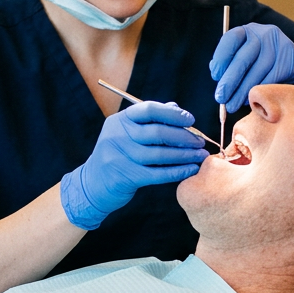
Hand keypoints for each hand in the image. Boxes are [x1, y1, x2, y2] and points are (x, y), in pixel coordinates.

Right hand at [61, 101, 208, 228]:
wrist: (92, 184)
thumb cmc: (118, 155)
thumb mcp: (126, 134)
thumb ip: (150, 120)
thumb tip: (176, 108)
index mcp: (120, 120)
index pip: (149, 110)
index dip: (172, 114)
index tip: (190, 120)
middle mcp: (118, 136)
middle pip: (157, 132)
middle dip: (184, 137)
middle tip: (200, 142)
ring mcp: (120, 157)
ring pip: (160, 154)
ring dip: (185, 155)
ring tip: (200, 156)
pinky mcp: (125, 177)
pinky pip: (158, 173)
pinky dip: (178, 171)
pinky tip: (191, 170)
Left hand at [210, 23, 293, 112]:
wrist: (293, 67)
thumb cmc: (261, 65)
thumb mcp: (243, 58)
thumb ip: (229, 64)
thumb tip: (218, 76)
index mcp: (248, 31)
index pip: (231, 39)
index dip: (222, 58)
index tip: (216, 76)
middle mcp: (264, 34)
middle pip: (243, 58)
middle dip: (230, 81)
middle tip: (221, 98)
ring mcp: (279, 45)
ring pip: (257, 71)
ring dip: (243, 91)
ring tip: (233, 105)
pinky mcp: (291, 59)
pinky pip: (272, 78)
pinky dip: (260, 91)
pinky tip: (252, 99)